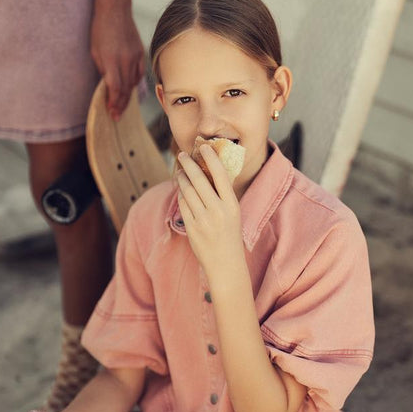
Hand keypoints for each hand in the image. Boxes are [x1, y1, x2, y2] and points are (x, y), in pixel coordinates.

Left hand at [90, 5, 144, 120]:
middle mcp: (126, 60)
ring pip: (133, 83)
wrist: (115, 9)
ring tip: (121, 106)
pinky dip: (134, 83)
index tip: (112, 112)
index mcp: (112, 60)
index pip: (115, 88)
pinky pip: (139, 74)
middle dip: (121, 105)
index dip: (114, 103)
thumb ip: (103, 70)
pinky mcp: (140, 53)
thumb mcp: (95, 51)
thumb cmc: (100, 29)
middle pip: (126, 89)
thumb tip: (108, 87)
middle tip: (117, 117)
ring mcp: (135, 57)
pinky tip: (129, 89)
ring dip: (127, 97)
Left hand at [176, 146, 244, 278]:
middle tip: (182, 154)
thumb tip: (209, 174)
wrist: (225, 264)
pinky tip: (181, 190)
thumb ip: (222, 196)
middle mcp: (218, 211)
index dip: (211, 159)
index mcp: (232, 205)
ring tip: (179, 171)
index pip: (221, 175)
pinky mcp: (191, 227)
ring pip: (187, 191)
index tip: (204, 147)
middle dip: (188, 164)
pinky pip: (182, 205)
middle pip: (199, 180)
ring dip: (182, 178)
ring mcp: (203, 219)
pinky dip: (180, 195)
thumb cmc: (230, 237)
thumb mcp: (233, 214)